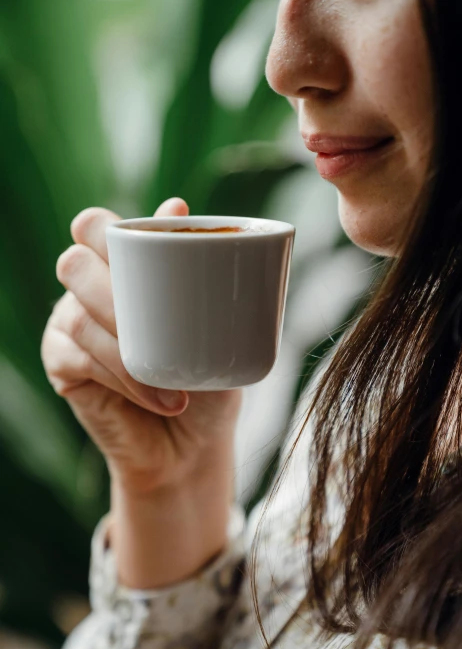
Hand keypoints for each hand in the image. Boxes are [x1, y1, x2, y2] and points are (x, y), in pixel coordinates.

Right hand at [41, 198, 241, 496]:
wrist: (194, 445)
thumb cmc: (207, 381)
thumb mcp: (212, 326)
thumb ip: (193, 270)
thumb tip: (174, 203)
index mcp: (122, 271)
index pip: (92, 227)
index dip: (103, 227)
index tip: (148, 245)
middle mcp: (89, 292)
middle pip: (75, 263)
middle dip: (115, 289)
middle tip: (159, 322)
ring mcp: (70, 328)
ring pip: (80, 315)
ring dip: (129, 349)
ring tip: (175, 386)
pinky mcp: (61, 366)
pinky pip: (80, 358)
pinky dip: (122, 377)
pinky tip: (156, 398)